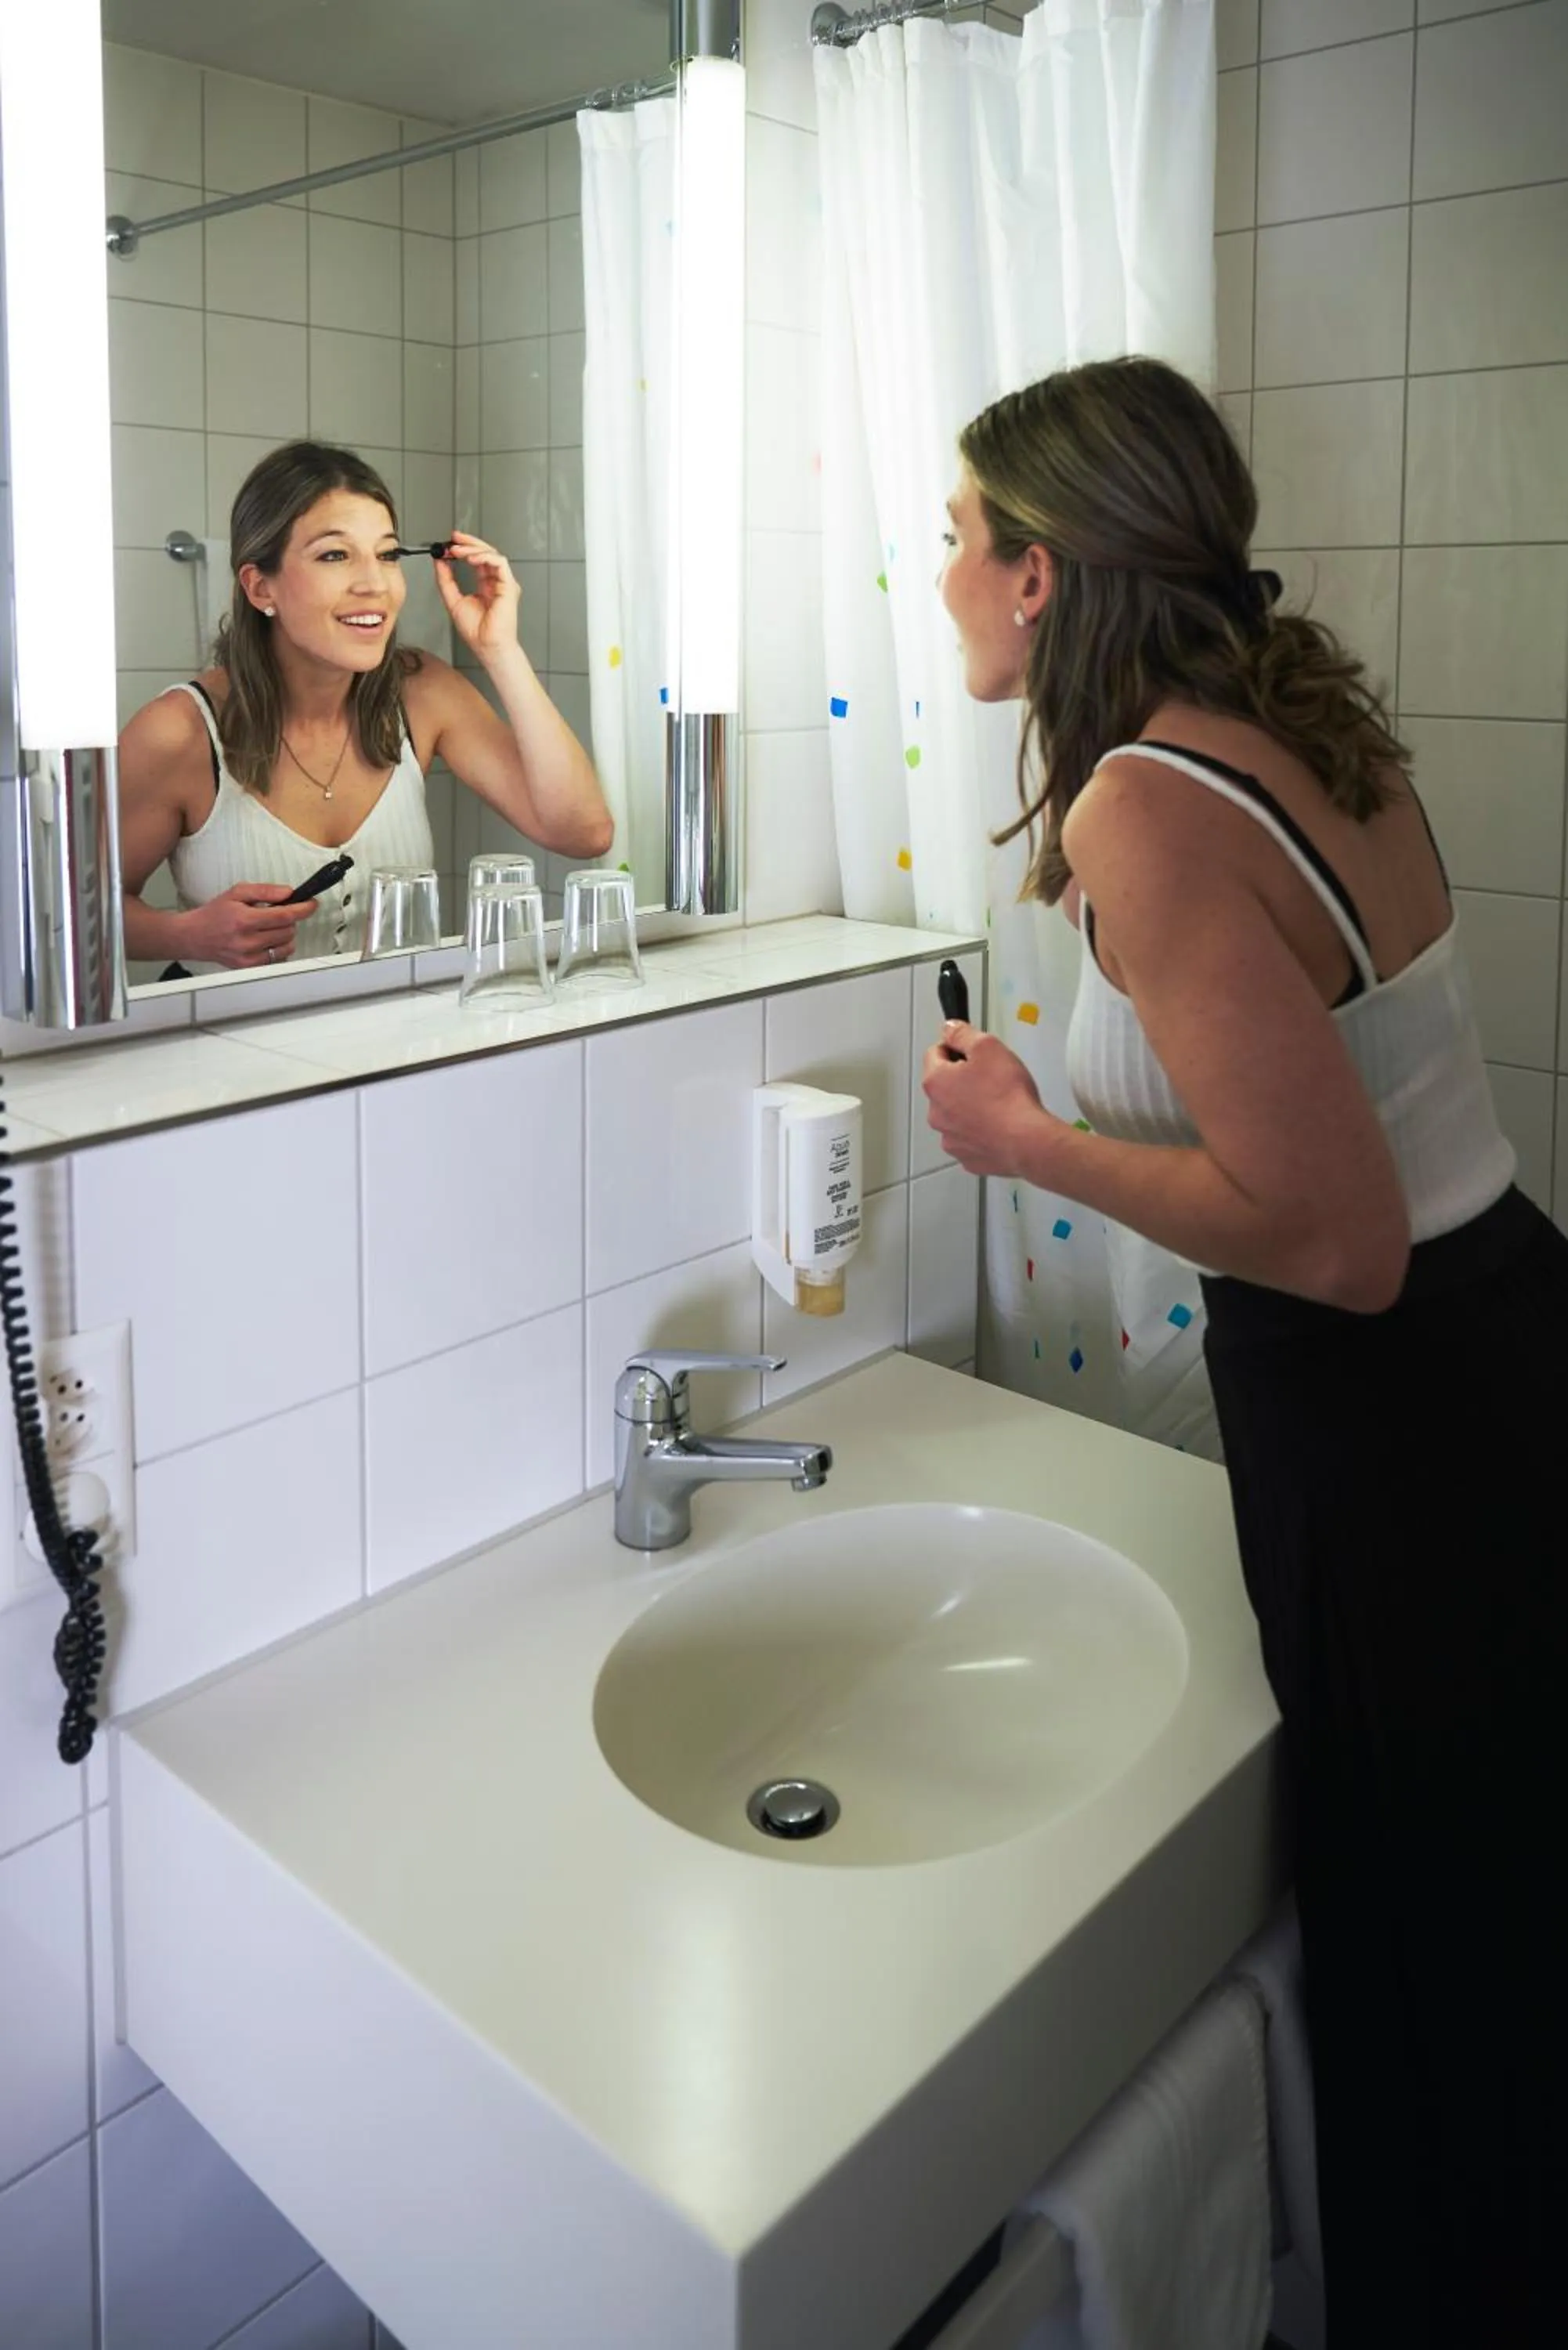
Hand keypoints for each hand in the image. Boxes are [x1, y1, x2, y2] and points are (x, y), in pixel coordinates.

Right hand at [182, 885, 315, 970]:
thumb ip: (265, 891)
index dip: (303, 909)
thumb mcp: (237, 892)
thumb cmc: (215, 913)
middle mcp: (247, 941)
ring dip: (285, 935)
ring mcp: (249, 957)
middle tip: (276, 914)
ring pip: (287, 946)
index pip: (284, 915)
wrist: (194, 936)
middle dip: (289, 920)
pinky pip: (278, 959)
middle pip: (288, 931)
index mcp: (244, 919)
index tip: (312, 904)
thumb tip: (289, 892)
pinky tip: (265, 940)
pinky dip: (278, 948)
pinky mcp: (250, 968)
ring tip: (269, 928)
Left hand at [433, 532, 522, 662]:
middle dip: (469, 542)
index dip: (464, 548)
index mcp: (486, 586)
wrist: (486, 646)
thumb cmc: (476, 632)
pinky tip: (471, 558)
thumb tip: (439, 561)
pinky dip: (484, 557)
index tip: (449, 544)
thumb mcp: (453, 600)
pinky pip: (499, 562)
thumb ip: (445, 580)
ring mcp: (504, 583)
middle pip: (485, 552)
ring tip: (457, 550)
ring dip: (473, 548)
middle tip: (453, 539)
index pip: (477, 559)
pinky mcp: (509, 585)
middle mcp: (496, 582)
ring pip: (492, 554)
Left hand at [921, 1022, 1051, 1176]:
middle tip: (991, 1077)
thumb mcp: (988, 1047)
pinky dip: (981, 1131)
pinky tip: (999, 1125)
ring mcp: (950, 1138)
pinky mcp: (966, 1157)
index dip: (955, 1047)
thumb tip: (950, 1029)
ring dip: (970, 1106)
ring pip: (956, 1114)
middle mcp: (936, 1112)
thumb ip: (963, 1034)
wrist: (1026, 1140)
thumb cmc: (1007, 1096)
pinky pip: (969, 1137)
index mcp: (935, 1082)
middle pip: (944, 1086)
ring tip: (997, 1103)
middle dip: (963, 1079)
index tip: (973, 1051)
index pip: (934, 1053)